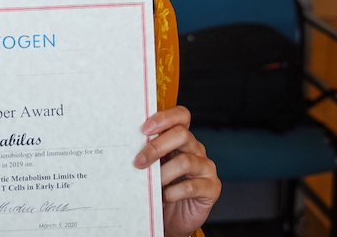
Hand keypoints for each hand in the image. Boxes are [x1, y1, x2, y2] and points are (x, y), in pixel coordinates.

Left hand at [133, 105, 219, 236]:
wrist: (172, 219)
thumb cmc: (160, 189)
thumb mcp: (151, 168)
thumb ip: (146, 154)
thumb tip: (125, 147)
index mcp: (181, 139)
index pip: (180, 116)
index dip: (164, 118)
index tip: (144, 129)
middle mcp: (196, 149)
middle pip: (182, 135)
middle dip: (156, 147)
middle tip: (138, 161)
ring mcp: (206, 168)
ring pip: (185, 161)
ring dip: (162, 174)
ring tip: (150, 185)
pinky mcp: (211, 187)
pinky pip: (191, 186)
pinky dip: (173, 192)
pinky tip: (164, 197)